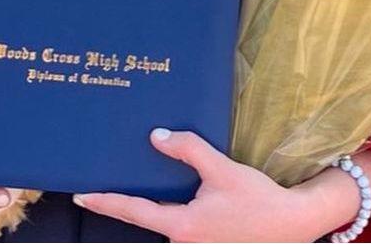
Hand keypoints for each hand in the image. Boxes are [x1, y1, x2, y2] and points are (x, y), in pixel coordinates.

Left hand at [73, 129, 363, 241]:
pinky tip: (166, 193)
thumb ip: (188, 150)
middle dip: (122, 204)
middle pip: (144, 222)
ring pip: (162, 225)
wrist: (291, 225)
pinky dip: (166, 212)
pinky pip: (178, 228)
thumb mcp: (222, 169)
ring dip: (146, 208)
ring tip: (129, 184)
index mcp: (183, 226)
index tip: (80, 194)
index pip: (134, 212)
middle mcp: (183, 243)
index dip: (105, 201)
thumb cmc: (257, 199)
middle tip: (97, 186)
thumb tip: (156, 137)